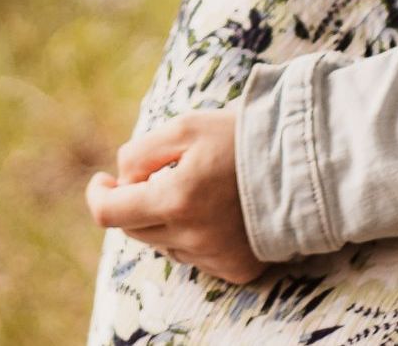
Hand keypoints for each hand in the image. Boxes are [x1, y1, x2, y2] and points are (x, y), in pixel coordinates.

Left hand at [85, 108, 265, 285]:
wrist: (299, 164)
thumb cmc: (237, 138)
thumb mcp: (182, 127)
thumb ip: (140, 153)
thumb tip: (121, 179)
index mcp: (174, 201)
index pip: (109, 214)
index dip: (99, 194)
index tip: (103, 179)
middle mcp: (191, 238)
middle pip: (133, 229)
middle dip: (132, 201)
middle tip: (149, 175)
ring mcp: (214, 259)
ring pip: (162, 244)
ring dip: (162, 219)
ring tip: (189, 188)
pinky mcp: (235, 269)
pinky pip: (193, 258)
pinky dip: (190, 236)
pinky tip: (211, 211)